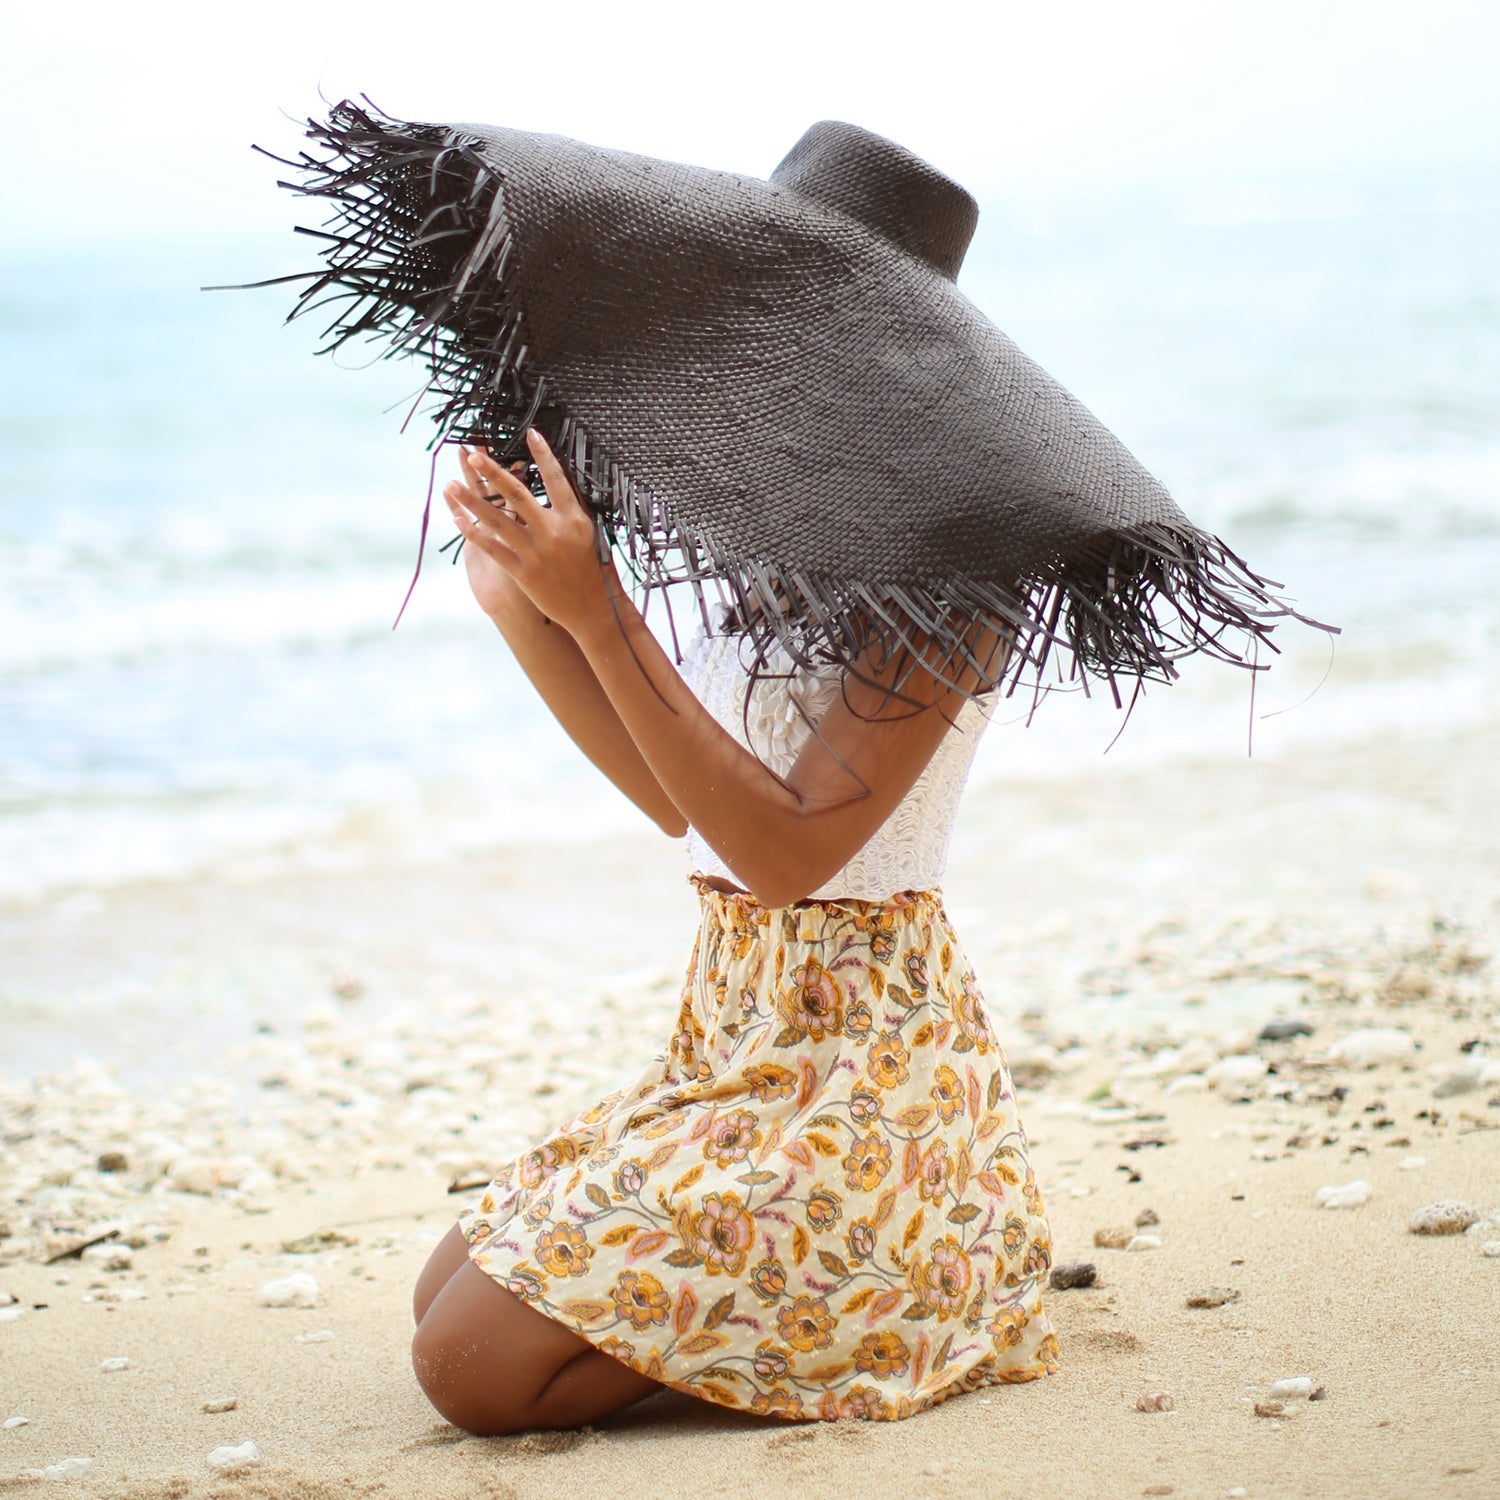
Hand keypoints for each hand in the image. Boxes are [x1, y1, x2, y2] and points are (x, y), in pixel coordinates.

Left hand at [443, 430, 616, 633]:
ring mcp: (536, 552)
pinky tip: (457, 519)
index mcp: (574, 519)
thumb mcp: (590, 533)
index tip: (530, 433)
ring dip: (470, 501)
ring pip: (497, 520)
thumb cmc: (594, 568)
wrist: (593, 608)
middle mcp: (554, 532)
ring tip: (451, 484)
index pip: (556, 479)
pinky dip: (473, 533)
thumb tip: (559, 480)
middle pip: (517, 495)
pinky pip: (492, 548)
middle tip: (473, 454)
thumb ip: (573, 508)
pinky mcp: (523, 572)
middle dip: (492, 472)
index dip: (543, 455)